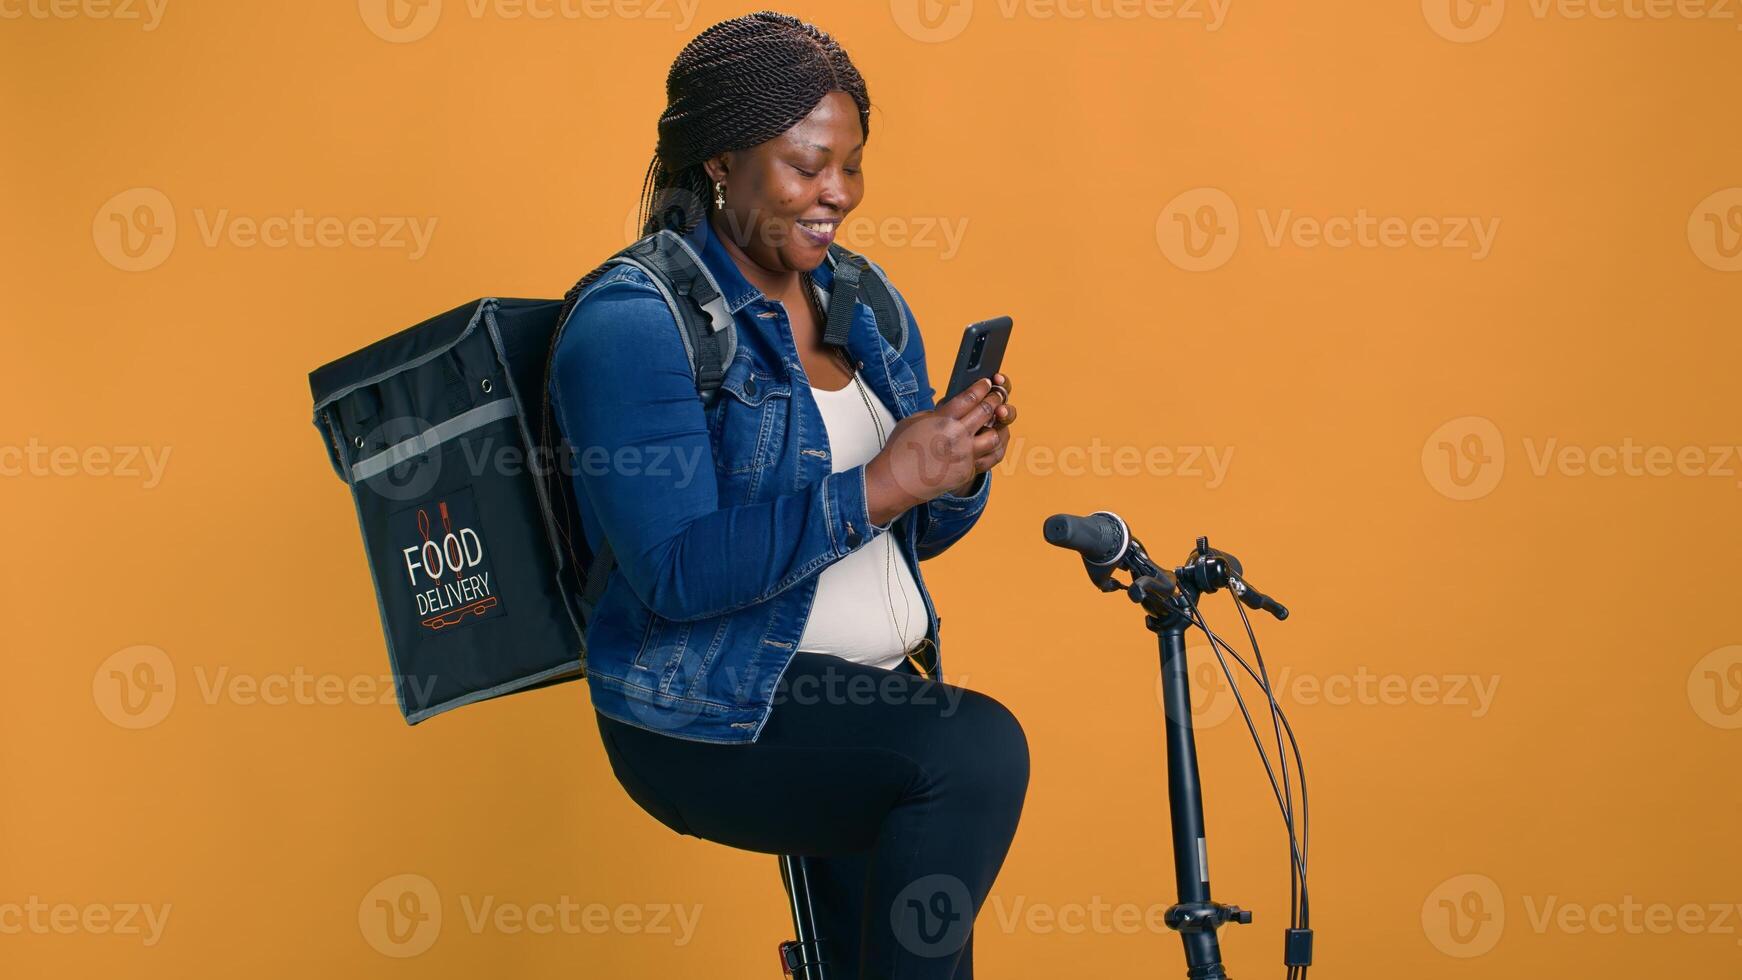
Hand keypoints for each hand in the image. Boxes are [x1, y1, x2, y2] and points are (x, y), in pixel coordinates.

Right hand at [864, 375, 1014, 524]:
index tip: (987, 383)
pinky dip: (989, 449)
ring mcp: (964, 456)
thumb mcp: (914, 420)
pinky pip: (987, 459)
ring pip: (994, 437)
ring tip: (993, 423)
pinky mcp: (966, 472)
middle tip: (998, 395)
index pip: (970, 397)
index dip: (982, 387)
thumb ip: (937, 413)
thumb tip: (953, 409)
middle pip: (986, 411)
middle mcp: (957, 436)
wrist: (895, 481)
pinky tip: (988, 443)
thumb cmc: (900, 450)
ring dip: (995, 427)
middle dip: (995, 399)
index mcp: (943, 420)